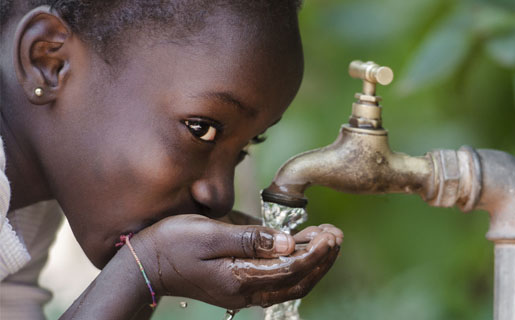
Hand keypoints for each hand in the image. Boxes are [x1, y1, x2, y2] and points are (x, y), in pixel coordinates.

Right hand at [130, 215, 342, 308]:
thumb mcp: (210, 233)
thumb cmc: (174, 243)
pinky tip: (303, 246)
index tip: (331, 234)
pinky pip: (277, 280)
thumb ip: (251, 239)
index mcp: (240, 278)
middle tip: (336, 234)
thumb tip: (288, 242)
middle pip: (297, 281)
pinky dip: (296, 265)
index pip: (291, 269)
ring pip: (290, 284)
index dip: (316, 252)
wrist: (146, 264)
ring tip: (327, 238)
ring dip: (312, 263)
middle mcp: (245, 291)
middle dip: (321, 259)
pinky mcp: (240, 285)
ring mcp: (243, 291)